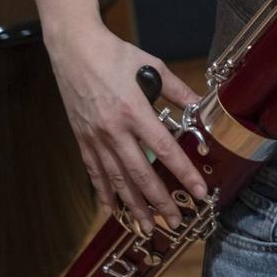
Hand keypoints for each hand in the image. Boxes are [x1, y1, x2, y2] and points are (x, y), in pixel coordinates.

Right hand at [46, 26, 208, 234]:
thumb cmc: (116, 55)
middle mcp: (114, 130)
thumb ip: (177, 91)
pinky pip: (94, 173)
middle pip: (140, 174)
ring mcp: (95, 137)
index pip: (164, 149)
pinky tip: (114, 210)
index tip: (199, 190)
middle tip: (176, 221)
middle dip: (160, 201)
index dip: (183, 172)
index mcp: (135, 111)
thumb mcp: (153, 67)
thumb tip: (201, 104)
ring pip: (116, 180)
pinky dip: (104, 194)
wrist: (75, 50)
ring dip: (134, 206)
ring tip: (148, 226)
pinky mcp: (82, 139)